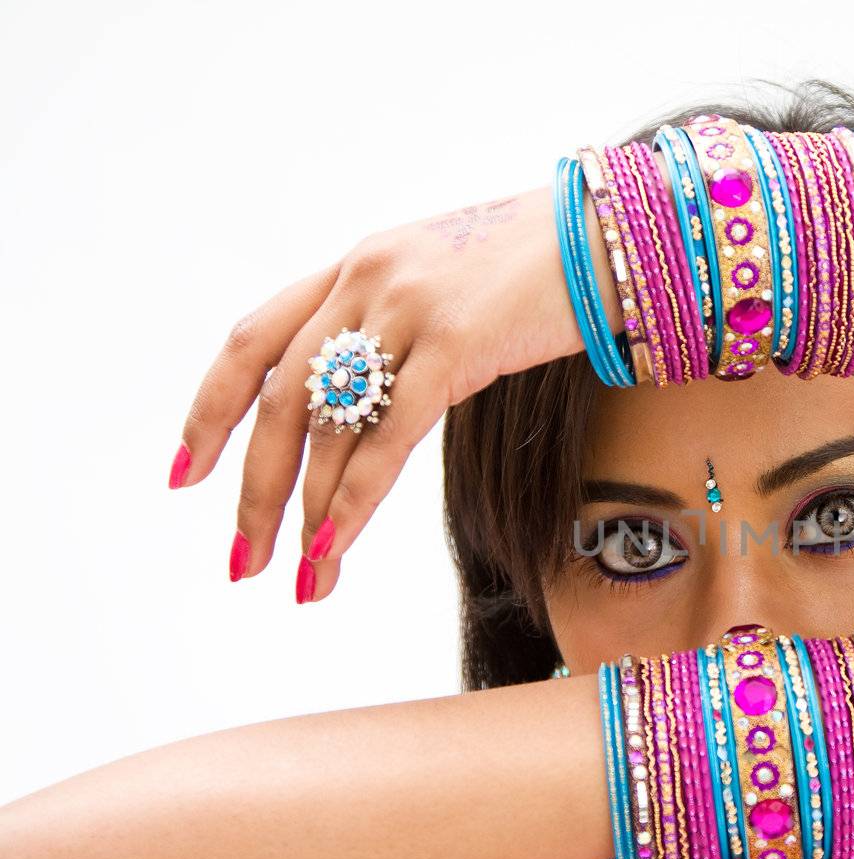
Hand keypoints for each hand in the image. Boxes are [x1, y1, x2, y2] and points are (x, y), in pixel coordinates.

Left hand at [169, 185, 588, 599]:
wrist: (612, 233)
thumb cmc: (540, 270)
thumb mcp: (445, 284)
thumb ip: (396, 328)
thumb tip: (368, 404)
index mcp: (356, 266)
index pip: (254, 342)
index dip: (209, 410)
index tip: (187, 474)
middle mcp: (366, 279)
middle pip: (277, 400)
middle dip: (254, 490)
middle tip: (244, 559)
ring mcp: (409, 308)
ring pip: (327, 426)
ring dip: (306, 512)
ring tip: (305, 577)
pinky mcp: (459, 342)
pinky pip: (390, 437)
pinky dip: (355, 498)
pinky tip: (337, 542)